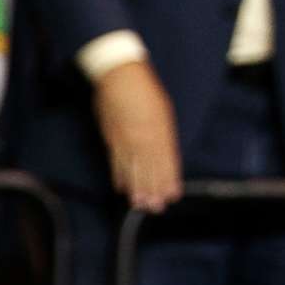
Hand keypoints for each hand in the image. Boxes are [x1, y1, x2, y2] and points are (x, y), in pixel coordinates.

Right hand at [94, 60, 182, 210]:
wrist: (120, 76)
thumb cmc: (145, 90)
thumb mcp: (163, 110)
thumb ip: (163, 134)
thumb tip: (165, 153)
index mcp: (161, 131)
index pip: (167, 162)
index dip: (170, 180)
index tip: (172, 195)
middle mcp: (146, 139)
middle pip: (151, 170)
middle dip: (154, 190)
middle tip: (156, 208)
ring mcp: (127, 140)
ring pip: (134, 170)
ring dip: (138, 189)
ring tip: (141, 205)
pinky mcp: (112, 139)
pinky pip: (116, 162)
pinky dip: (120, 176)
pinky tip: (122, 188)